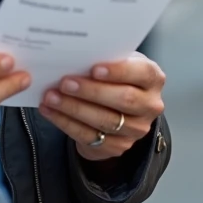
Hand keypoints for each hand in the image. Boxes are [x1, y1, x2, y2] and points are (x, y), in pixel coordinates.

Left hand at [38, 54, 165, 160]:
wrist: (119, 109)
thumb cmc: (115, 76)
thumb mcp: (117, 63)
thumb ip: (106, 58)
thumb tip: (75, 55)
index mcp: (153, 78)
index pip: (142, 73)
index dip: (119, 71)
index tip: (94, 69)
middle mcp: (150, 105)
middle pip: (124, 99)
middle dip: (91, 91)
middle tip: (65, 83)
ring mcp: (137, 129)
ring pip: (105, 121)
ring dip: (74, 108)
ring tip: (51, 97)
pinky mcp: (119, 146)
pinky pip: (89, 136)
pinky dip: (66, 123)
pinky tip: (49, 111)